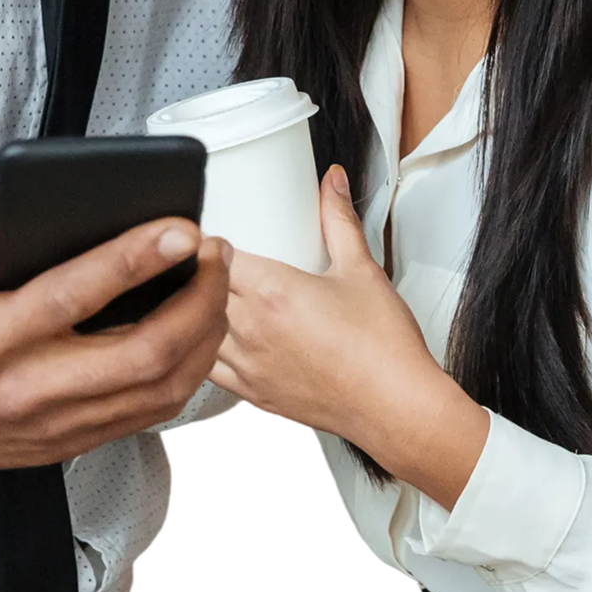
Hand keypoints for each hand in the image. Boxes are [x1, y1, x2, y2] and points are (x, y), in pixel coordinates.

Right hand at [0, 175, 230, 487]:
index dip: (133, 260)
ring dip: (202, 336)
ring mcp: (56, 422)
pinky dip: (186, 372)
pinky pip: (148, 413)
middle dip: (195, 299)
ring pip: (158, 389)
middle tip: (215, 253)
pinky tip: (196, 336)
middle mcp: (29, 388)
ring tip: (216, 286)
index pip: (72, 297)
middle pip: (141, 353)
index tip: (178, 230)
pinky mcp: (71, 441)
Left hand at [211, 169, 488, 505]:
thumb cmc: (383, 347)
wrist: (396, 407)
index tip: (215, 235)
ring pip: (196, 331)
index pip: (212, 256)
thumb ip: (339, 220)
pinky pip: (209, 369)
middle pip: (197, 290)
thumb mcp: (361, 269)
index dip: (208, 242)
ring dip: (199, 312)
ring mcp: (247, 366)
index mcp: (271, 292)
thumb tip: (331, 183)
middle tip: (211, 260)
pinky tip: (220, 338)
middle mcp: (250, 330)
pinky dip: (207, 350)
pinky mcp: (253, 393)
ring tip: (212, 297)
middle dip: (200, 272)